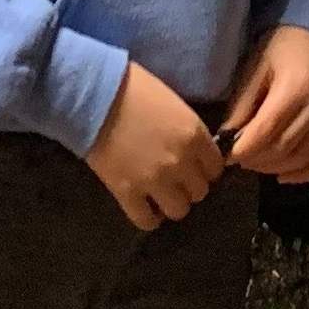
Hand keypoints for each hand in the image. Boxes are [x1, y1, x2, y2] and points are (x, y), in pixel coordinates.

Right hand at [85, 63, 223, 231]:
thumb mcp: (173, 103)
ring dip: (170, 202)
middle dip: (188, 185)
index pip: (215, 168)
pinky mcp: (127, 193)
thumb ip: (187, 130)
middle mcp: (181, 162)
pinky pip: (146, 220)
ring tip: (159, 193)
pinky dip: (148, 217)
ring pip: (178, 210)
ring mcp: (155, 181)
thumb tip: (193, 147)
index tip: (194, 165)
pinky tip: (143, 206)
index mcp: (194, 135)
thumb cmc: (133, 87)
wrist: (93, 93)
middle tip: (175, 178)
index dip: (205, 168)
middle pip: (199, 192)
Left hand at [221, 26, 308, 183]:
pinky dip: (304, 174)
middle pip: (284, 147)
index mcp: (295, 87)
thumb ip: (242, 105)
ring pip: (303, 157)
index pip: (267, 130)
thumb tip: (226, 140)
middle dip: (257, 160)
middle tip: (239, 159)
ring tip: (256, 164)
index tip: (225, 157)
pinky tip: (283, 176)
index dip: (244, 149)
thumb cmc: (279, 49)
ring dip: (276, 168)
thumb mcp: (254, 69)